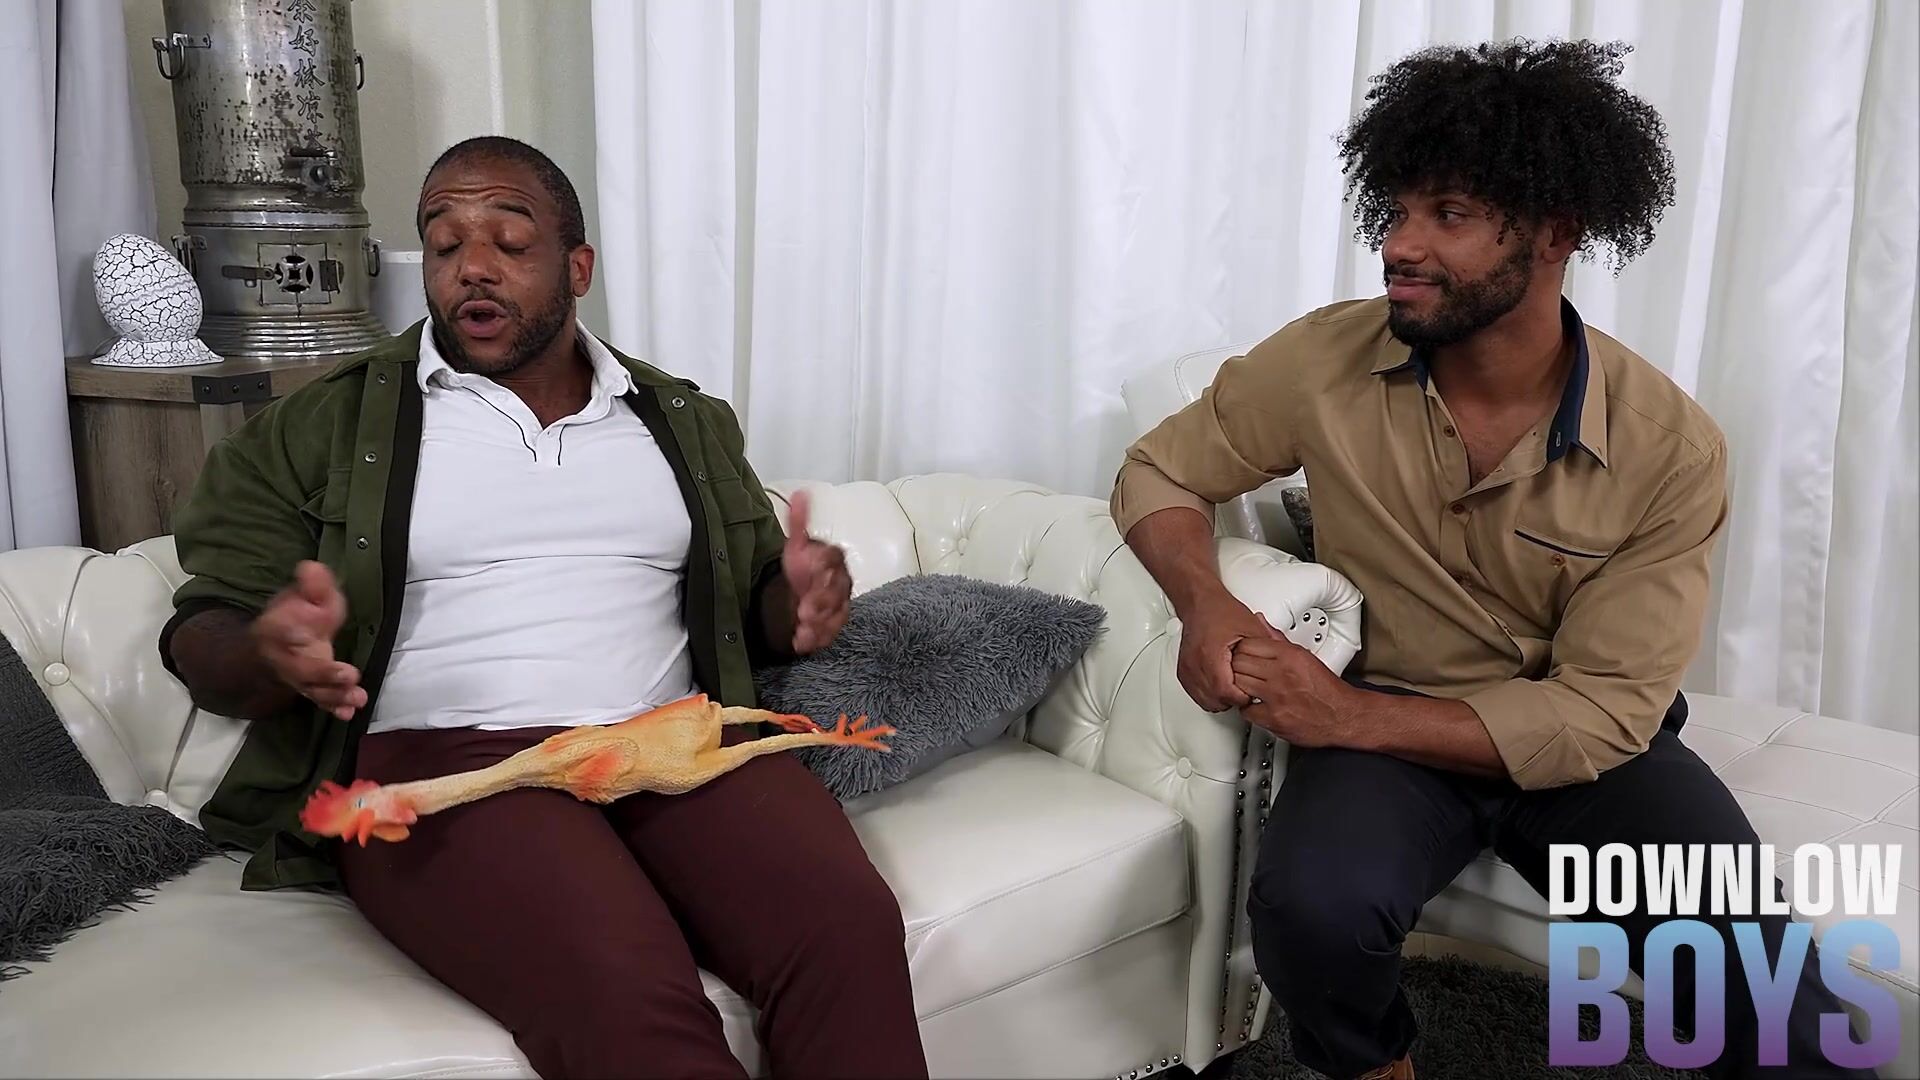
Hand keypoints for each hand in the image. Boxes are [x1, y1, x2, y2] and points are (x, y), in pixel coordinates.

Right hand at [251, 561, 363, 719]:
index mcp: (277, 628)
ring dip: (335, 695)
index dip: (290, 631)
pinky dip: (334, 708)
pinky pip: (321, 702)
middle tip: (349, 674)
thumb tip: (313, 568)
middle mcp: (284, 657)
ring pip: (313, 690)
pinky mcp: (312, 690)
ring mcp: (297, 677)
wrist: (278, 643)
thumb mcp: (305, 594)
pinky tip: (349, 713)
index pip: (280, 630)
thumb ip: (313, 585)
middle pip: (300, 670)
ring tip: (357, 697)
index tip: (304, 632)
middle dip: (324, 674)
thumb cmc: (297, 615)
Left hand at [782, 490, 851, 654]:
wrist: (799, 595)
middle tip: (803, 611)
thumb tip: (801, 493)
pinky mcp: (833, 625)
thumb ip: (798, 522)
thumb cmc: (801, 569)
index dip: (822, 570)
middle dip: (820, 604)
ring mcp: (839, 606)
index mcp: (832, 561)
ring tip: (800, 630)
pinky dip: (814, 640)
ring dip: (817, 625)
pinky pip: (828, 634)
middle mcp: (841, 583)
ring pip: (834, 616)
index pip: (833, 561)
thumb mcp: (796, 545)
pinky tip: (800, 641)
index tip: (810, 575)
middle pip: (836, 592)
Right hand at [1177, 594, 1280, 711]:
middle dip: (1232, 700)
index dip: (1241, 697)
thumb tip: (1276, 668)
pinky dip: (1209, 695)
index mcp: (1211, 654)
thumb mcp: (1251, 628)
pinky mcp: (1184, 671)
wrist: (1200, 602)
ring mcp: (1187, 669)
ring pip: (1204, 700)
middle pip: (1214, 700)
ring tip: (1234, 689)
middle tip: (1244, 692)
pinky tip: (1220, 688)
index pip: (1225, 691)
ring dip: (1220, 700)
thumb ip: (1265, 649)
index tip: (1250, 693)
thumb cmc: (1221, 611)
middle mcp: (1195, 663)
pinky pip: (1195, 694)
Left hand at [1229, 633, 1356, 747]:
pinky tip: (1254, 703)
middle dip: (1236, 667)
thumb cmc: (1327, 689)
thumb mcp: (1304, 656)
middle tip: (1240, 671)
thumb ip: (1278, 639)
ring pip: (1238, 684)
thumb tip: (1260, 621)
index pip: (1247, 644)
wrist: (1343, 716)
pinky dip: (1247, 707)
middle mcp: (1282, 674)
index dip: (1240, 649)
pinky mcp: (1274, 718)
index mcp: (1289, 655)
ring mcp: (1276, 696)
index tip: (1241, 654)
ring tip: (1247, 686)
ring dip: (1239, 686)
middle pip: (1238, 663)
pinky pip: (1245, 709)